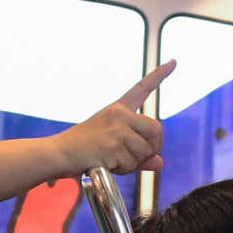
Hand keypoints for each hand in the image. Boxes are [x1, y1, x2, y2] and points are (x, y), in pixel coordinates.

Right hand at [56, 62, 173, 176]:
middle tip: (136, 158)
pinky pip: (132, 164)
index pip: (142, 89)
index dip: (160, 75)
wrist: (59, 154)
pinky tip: (106, 164)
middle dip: (152, 148)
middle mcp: (119, 114)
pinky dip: (123, 170)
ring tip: (112, 161)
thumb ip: (140, 155)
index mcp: (118, 110)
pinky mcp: (112, 145)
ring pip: (146, 150)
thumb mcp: (114, 148)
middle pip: (157, 130)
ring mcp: (116, 128)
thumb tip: (160, 163)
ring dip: (134, 163)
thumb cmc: (84, 151)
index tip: (174, 62)